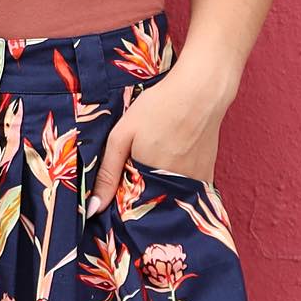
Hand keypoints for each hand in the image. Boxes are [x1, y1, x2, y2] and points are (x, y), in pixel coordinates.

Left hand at [85, 77, 223, 216]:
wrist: (201, 91)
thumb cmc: (158, 107)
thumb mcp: (122, 136)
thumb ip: (107, 173)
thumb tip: (93, 209)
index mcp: (148, 182)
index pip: (128, 207)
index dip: (120, 196)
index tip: (118, 179)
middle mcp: (173, 189)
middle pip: (150, 203)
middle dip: (140, 192)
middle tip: (140, 156)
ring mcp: (194, 185)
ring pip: (169, 197)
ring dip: (159, 186)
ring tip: (158, 153)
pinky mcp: (207, 177)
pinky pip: (188, 190)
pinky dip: (178, 182)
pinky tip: (175, 157)